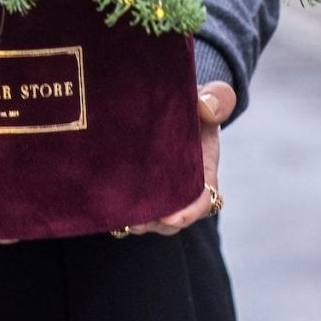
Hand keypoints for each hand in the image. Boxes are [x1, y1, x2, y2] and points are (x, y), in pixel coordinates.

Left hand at [122, 80, 235, 236]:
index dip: (189, 212)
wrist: (172, 107)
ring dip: (134, 221)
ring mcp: (158, 192)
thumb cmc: (194, 105)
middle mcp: (181, 189)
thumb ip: (217, 98)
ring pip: (148, 218)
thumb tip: (207, 107)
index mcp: (204, 172)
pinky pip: (129, 209)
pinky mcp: (137, 189)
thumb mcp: (210, 97)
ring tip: (117, 218)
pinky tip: (103, 207)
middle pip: (171, 218)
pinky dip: (119, 211)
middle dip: (154, 223)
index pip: (202, 201)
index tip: (172, 218)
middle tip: (135, 223)